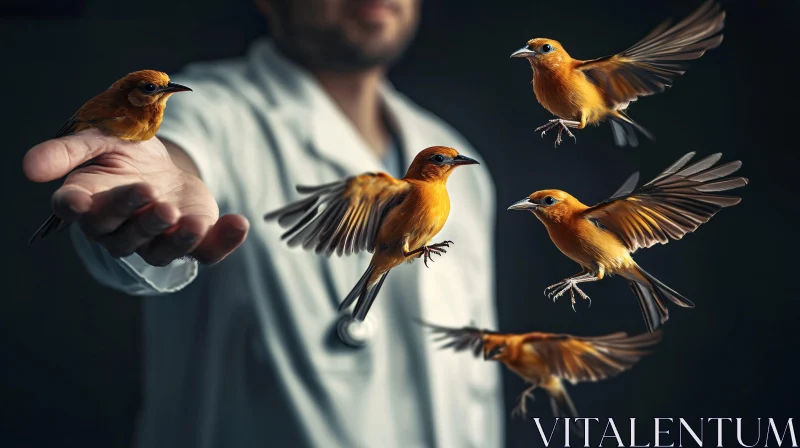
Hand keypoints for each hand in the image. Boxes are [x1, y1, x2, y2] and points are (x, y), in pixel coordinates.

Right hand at [23, 128, 248, 265]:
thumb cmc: (119, 150)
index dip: (74, 209)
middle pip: (125, 234)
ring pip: (163, 250)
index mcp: (89, 203)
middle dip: (139, 216)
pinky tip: (240, 223)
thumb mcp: (96, 139)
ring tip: (193, 221)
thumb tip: (28, 167)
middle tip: (153, 196)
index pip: (77, 212)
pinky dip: (225, 241)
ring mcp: (156, 239)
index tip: (74, 201)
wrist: (157, 163)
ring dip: (179, 238)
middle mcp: (119, 230)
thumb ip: (67, 151)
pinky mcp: (191, 240)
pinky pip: (207, 252)